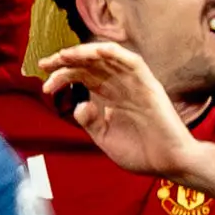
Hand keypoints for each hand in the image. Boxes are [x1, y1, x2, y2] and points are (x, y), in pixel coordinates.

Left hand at [37, 34, 197, 178]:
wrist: (169, 163)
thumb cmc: (141, 152)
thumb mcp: (105, 138)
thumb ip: (89, 121)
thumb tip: (78, 105)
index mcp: (110, 96)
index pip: (83, 75)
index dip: (63, 75)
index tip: (44, 82)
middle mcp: (121, 85)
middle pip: (91, 63)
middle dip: (66, 60)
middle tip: (45, 64)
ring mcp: (135, 83)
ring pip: (108, 58)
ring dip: (86, 53)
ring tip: (65, 55)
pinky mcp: (149, 85)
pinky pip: (132, 62)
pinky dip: (115, 54)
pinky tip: (97, 51)